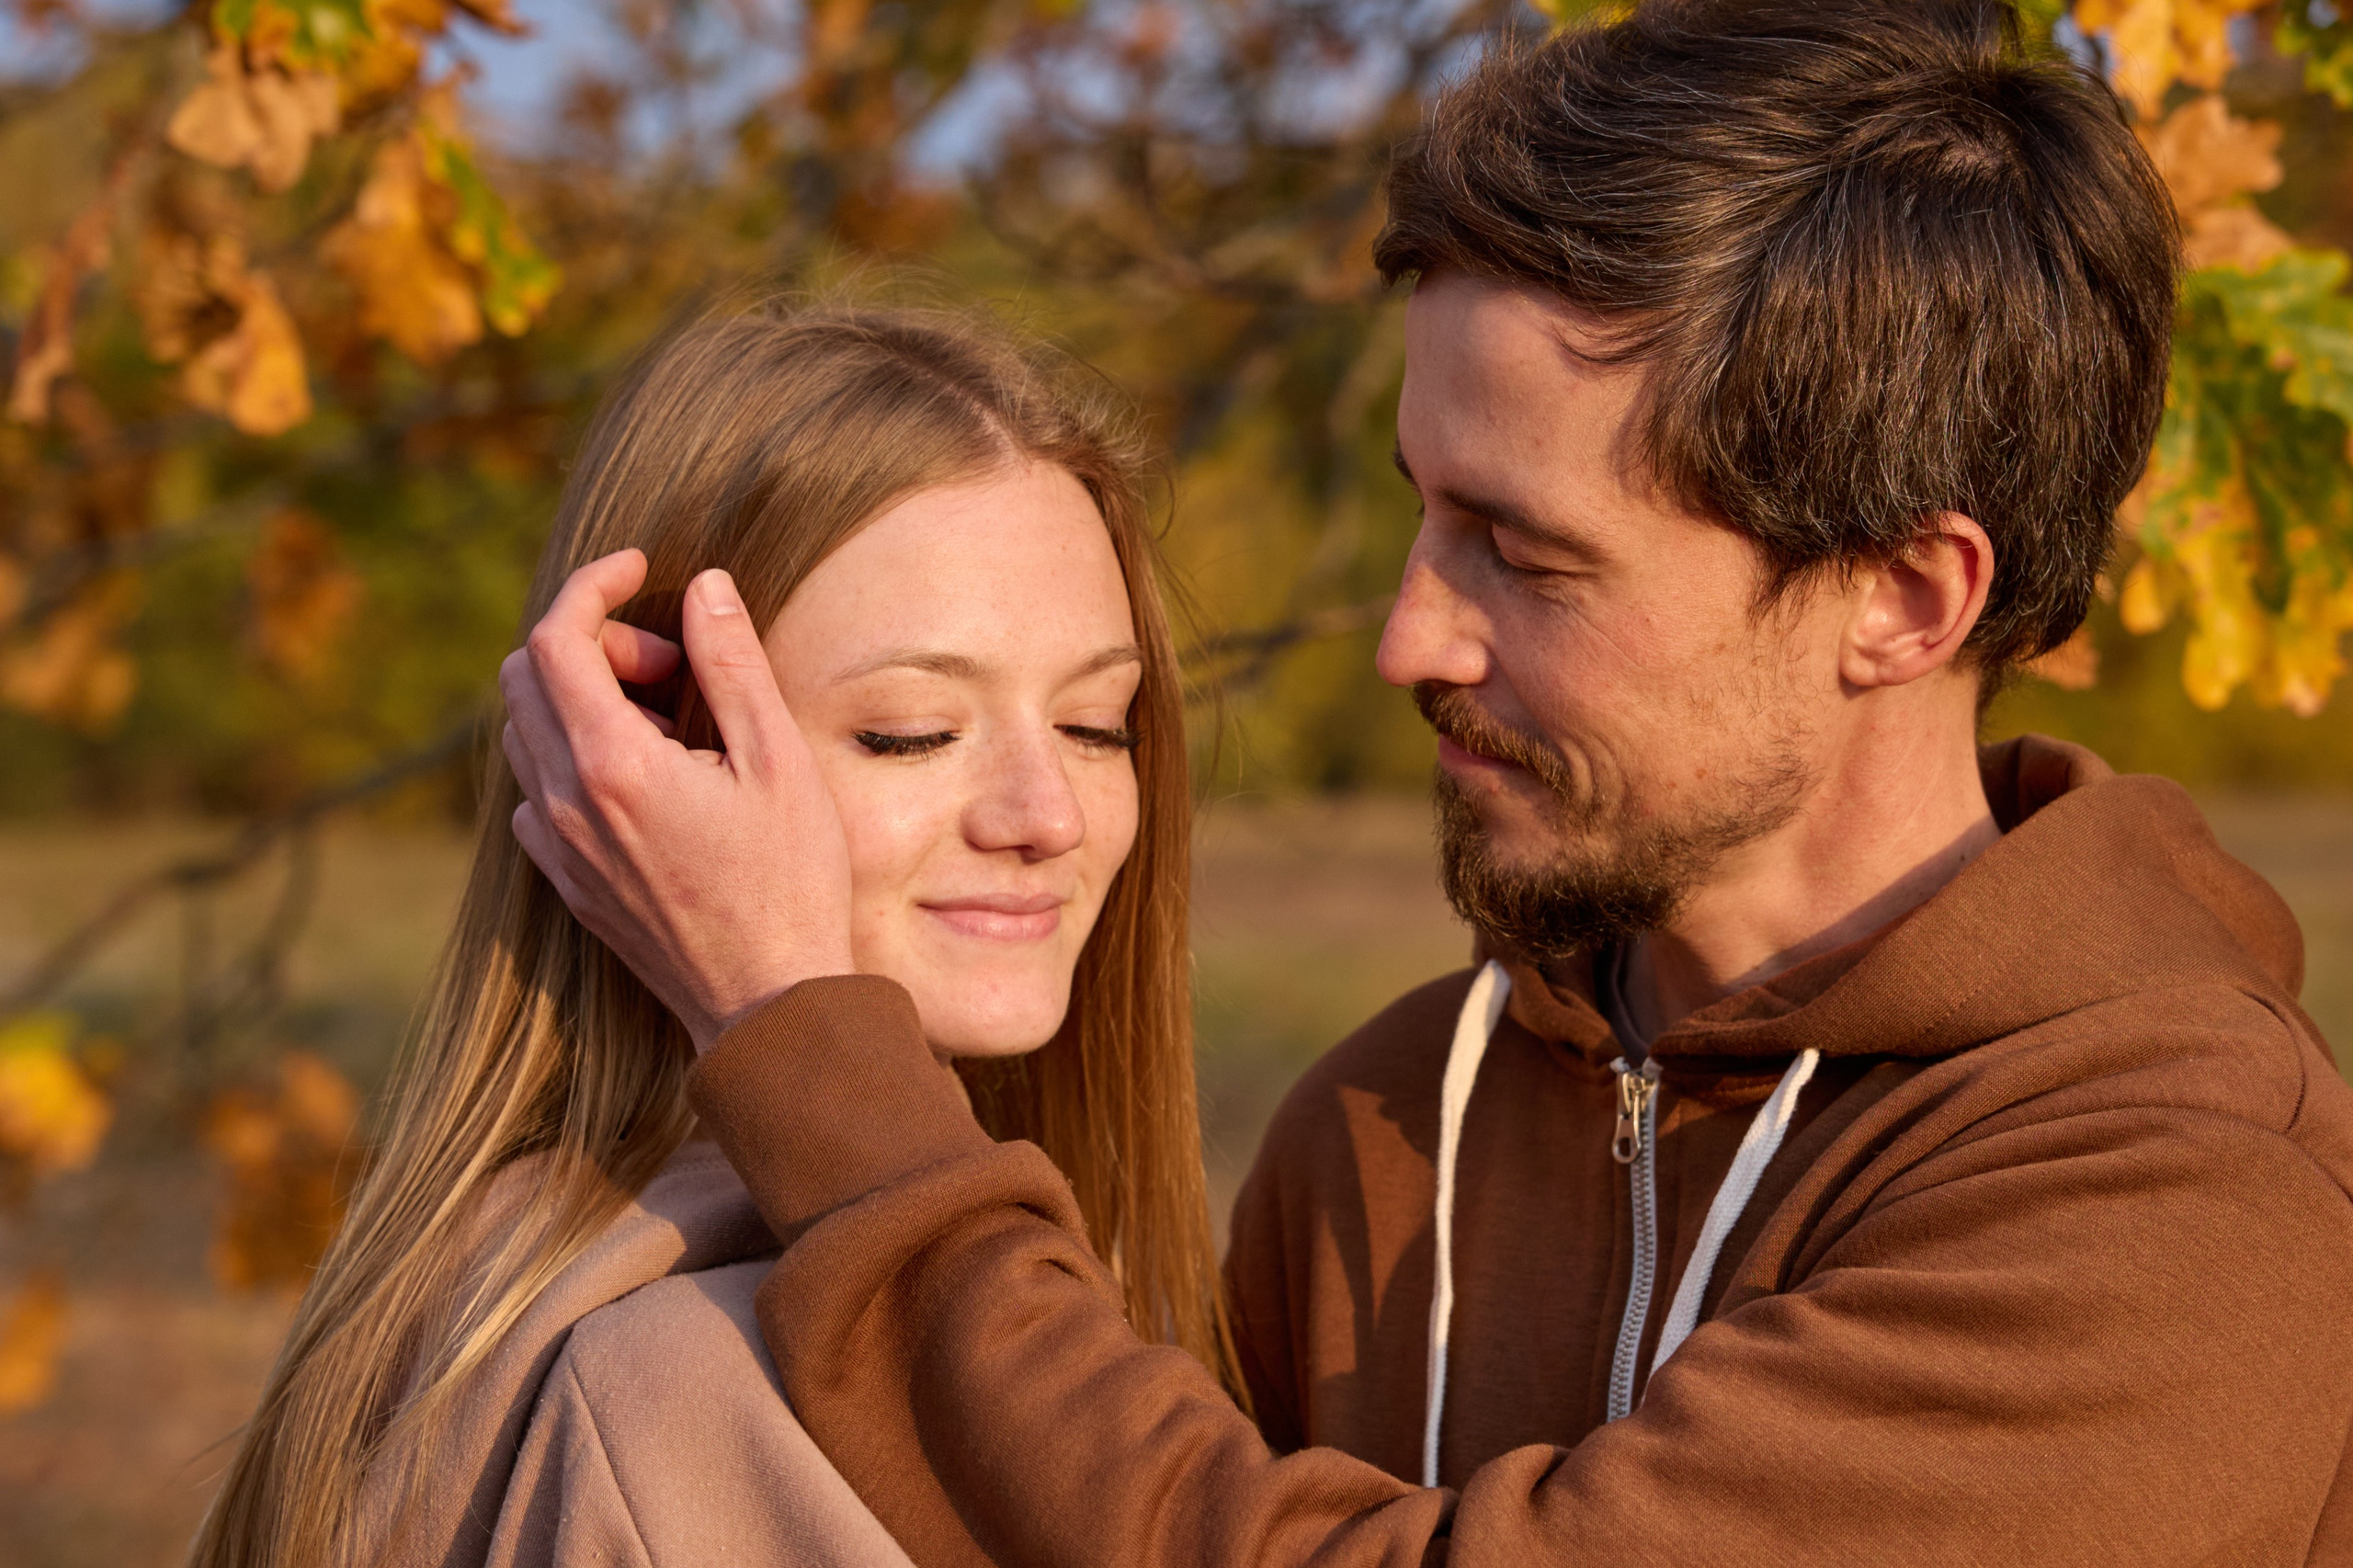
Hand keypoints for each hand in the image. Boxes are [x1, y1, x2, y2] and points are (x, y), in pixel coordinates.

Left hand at [500, 550, 854, 1053]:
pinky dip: (574, 755)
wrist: (768, 1003)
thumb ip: (732, 664)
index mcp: (613, 765)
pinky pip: (534, 790)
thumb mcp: (779, 761)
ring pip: (524, 732)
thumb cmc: (790, 883)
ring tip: (665, 721)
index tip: (640, 569)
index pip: (556, 639)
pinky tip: (644, 776)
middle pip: (524, 676)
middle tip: (670, 663)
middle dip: (592, 643)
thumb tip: (703, 587)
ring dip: (580, 699)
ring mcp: (556, 846)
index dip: (592, 586)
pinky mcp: (566, 880)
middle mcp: (563, 803)